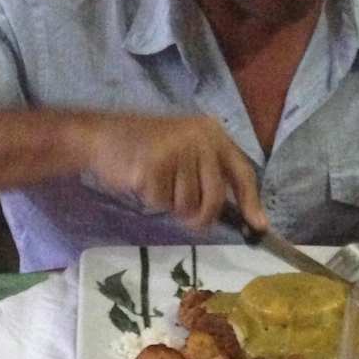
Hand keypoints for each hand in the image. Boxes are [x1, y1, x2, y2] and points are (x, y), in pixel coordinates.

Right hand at [84, 112, 265, 231]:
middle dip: (200, 216)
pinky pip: (162, 204)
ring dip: (171, 205)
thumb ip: (211, 174)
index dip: (251, 202)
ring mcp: (176, 151)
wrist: (100, 135)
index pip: (242, 171)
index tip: (258, 226)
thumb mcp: (186, 151)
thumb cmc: (144, 147)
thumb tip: (245, 217)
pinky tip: (142, 180)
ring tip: (157, 182)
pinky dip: (152, 201)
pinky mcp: (153, 167)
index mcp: (211, 132)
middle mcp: (199, 138)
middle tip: (182, 213)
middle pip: (215, 198)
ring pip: (187, 205)